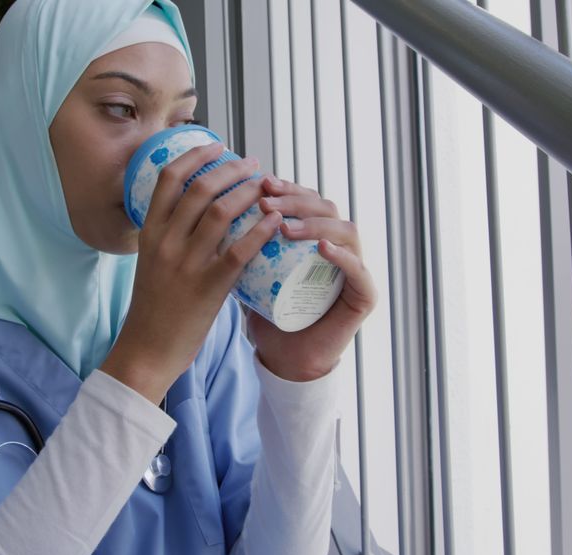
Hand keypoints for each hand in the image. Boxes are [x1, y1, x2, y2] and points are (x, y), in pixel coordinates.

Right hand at [102, 143, 282, 403]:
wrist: (147, 350)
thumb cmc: (154, 308)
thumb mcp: (152, 262)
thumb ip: (170, 236)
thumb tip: (196, 210)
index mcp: (149, 233)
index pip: (168, 179)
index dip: (195, 156)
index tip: (217, 146)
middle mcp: (165, 243)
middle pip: (200, 188)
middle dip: (230, 169)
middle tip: (253, 165)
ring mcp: (186, 265)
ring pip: (221, 212)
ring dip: (248, 192)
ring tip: (267, 186)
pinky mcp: (207, 288)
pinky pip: (239, 251)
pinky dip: (260, 230)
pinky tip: (275, 221)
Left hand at [248, 176, 376, 380]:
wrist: (285, 356)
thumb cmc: (267, 312)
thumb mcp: (249, 270)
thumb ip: (237, 241)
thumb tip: (206, 205)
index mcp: (315, 236)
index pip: (307, 199)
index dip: (286, 186)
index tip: (259, 181)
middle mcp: (339, 246)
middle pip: (326, 207)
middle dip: (296, 198)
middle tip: (266, 200)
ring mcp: (355, 269)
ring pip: (345, 231)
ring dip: (314, 224)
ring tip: (283, 226)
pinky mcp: (364, 295)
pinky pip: (358, 270)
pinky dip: (342, 257)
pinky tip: (322, 248)